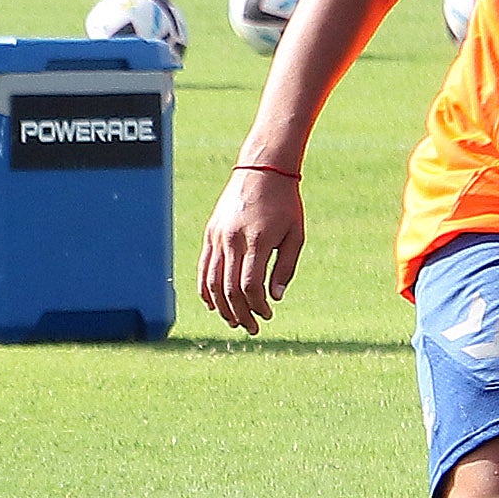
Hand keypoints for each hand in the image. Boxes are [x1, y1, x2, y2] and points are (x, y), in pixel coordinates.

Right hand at [196, 167, 305, 333]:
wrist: (262, 170)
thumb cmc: (285, 203)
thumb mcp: (295, 235)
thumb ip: (285, 268)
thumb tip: (275, 297)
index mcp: (257, 240)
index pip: (250, 285)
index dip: (257, 306)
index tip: (268, 314)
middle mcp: (233, 239)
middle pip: (228, 288)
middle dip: (240, 313)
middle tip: (251, 327)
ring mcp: (218, 236)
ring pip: (211, 281)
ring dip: (221, 306)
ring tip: (233, 320)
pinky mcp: (210, 233)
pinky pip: (203, 267)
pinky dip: (205, 289)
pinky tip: (213, 304)